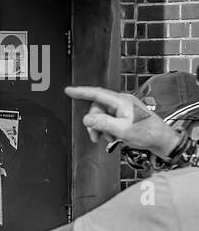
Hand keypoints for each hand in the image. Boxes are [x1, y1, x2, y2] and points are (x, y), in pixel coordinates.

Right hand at [66, 86, 181, 156]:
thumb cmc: (147, 133)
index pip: (97, 94)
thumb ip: (103, 123)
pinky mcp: (124, 115)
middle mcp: (122, 103)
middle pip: (97, 109)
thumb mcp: (122, 130)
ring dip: (101, 128)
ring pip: (101, 116)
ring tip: (108, 138)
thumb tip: (87, 119)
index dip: (81, 92)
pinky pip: (108, 120)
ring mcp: (123, 109)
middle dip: (94, 123)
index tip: (68, 90)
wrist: (161, 140)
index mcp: (122, 102)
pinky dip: (107, 129)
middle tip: (95, 136)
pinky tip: (112, 136)